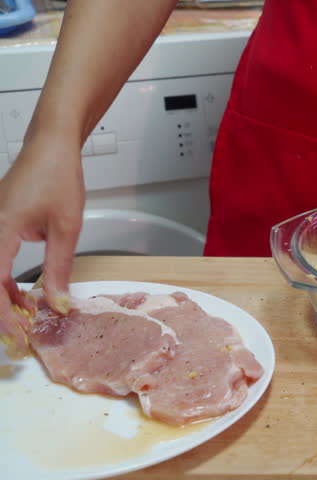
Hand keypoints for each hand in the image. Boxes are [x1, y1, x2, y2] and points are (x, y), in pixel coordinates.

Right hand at [0, 134, 83, 354]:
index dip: (1, 313)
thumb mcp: (66, 227)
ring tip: (21, 316)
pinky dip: (0, 280)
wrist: (51, 146)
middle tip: (17, 333)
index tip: (16, 333)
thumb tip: (57, 304)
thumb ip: (59, 268)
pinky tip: (18, 294)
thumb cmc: (58, 178)